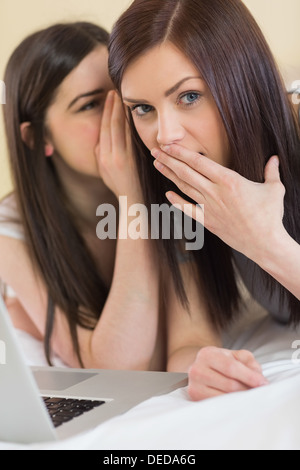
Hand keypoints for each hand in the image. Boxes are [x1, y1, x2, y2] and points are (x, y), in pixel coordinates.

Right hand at [96, 90, 141, 200]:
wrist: (131, 197)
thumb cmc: (118, 183)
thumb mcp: (103, 170)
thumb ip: (100, 152)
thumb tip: (101, 137)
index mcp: (102, 157)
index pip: (104, 129)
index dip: (105, 112)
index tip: (108, 98)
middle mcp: (110, 156)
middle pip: (111, 126)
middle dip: (113, 107)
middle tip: (115, 91)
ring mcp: (122, 157)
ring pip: (121, 129)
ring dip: (122, 112)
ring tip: (123, 98)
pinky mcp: (133, 159)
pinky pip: (130, 137)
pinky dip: (130, 123)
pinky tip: (132, 113)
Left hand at [152, 144, 285, 262]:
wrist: (264, 243)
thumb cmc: (270, 215)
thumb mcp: (274, 189)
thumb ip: (271, 171)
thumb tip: (275, 158)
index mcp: (229, 180)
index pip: (199, 162)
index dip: (181, 153)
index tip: (169, 145)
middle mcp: (215, 193)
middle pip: (186, 173)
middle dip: (169, 160)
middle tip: (155, 151)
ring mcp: (209, 208)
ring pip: (184, 188)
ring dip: (169, 175)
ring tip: (157, 165)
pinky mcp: (208, 222)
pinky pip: (188, 210)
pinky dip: (177, 202)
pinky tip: (168, 195)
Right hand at [188, 346, 267, 400]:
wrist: (201, 369)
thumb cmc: (222, 362)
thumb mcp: (236, 356)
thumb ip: (249, 363)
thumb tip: (258, 379)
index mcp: (208, 354)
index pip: (231, 367)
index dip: (249, 376)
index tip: (264, 383)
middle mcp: (197, 369)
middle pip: (229, 384)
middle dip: (248, 390)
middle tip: (260, 393)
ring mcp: (194, 385)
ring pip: (225, 397)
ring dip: (242, 399)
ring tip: (250, 397)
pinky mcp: (195, 398)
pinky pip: (218, 405)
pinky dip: (232, 405)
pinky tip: (239, 402)